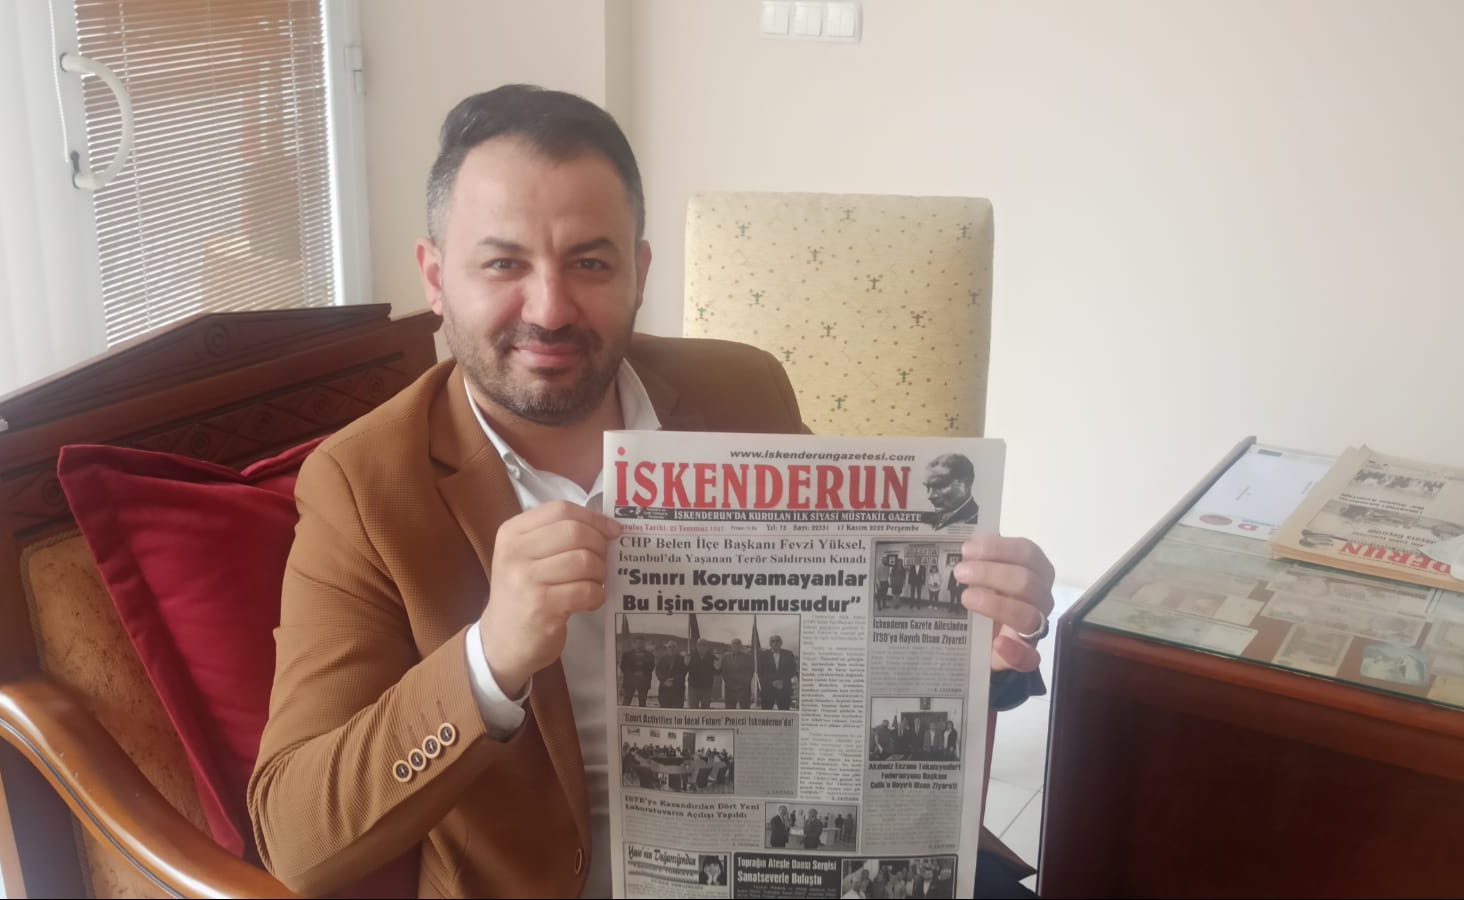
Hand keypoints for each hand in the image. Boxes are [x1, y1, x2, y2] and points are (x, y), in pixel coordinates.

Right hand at [478, 500, 620, 694]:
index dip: (593, 518)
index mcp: (511, 533)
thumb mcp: (526, 557)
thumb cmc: (522, 594)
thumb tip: (607, 527)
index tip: (612, 531)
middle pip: (575, 532)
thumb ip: (557, 536)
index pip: (560, 509)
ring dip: (599, 574)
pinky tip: (589, 601)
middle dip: (599, 547)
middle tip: (601, 563)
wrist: (501, 642)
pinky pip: (586, 590)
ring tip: (593, 583)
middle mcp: (515, 552)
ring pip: (584, 561)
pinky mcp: (541, 607)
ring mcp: (526, 580)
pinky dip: (596, 596)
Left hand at [952, 535, 1054, 672]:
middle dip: (991, 574)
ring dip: (997, 605)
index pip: (1026, 552)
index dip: (998, 549)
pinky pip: (1030, 657)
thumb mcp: (980, 571)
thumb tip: (956, 543)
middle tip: (959, 573)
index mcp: (1033, 570)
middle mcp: (1040, 597)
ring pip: (1028, 615)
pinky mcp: (1026, 655)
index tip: (967, 549)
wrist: (979, 635)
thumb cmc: (983, 592)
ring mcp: (1035, 627)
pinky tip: (997, 644)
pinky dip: (1015, 651)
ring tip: (966, 598)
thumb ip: (976, 557)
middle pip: (1027, 582)